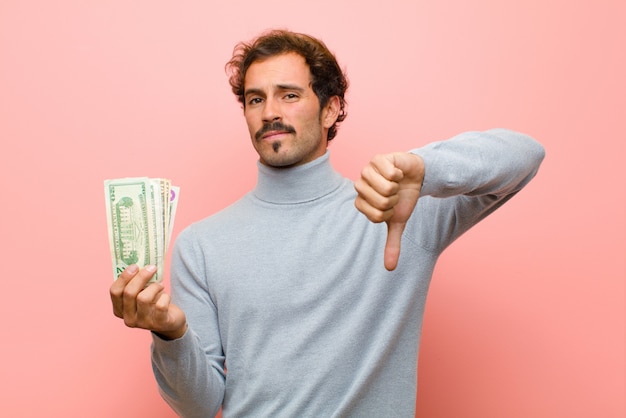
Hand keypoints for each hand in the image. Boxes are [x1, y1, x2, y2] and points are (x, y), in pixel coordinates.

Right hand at [110, 265, 186, 339]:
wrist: (171, 321)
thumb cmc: (153, 303)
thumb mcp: (142, 293)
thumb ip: (137, 283)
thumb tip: (141, 264)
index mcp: (119, 309)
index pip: (115, 292)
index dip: (124, 277)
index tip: (135, 266)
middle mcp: (128, 318)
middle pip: (129, 293)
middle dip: (141, 277)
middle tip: (152, 267)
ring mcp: (143, 323)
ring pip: (144, 298)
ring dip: (154, 287)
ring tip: (161, 285)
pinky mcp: (159, 324)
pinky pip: (160, 305)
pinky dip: (165, 297)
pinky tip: (166, 297)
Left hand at [354, 152, 423, 270]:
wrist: (416, 177)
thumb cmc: (403, 199)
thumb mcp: (398, 222)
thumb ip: (392, 244)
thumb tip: (390, 269)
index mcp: (361, 201)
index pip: (374, 215)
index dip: (388, 213)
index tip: (391, 207)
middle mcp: (360, 185)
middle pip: (378, 201)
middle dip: (393, 200)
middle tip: (395, 194)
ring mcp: (367, 170)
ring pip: (384, 186)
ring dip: (396, 187)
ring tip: (396, 183)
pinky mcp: (378, 159)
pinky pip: (389, 172)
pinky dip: (398, 174)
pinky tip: (398, 172)